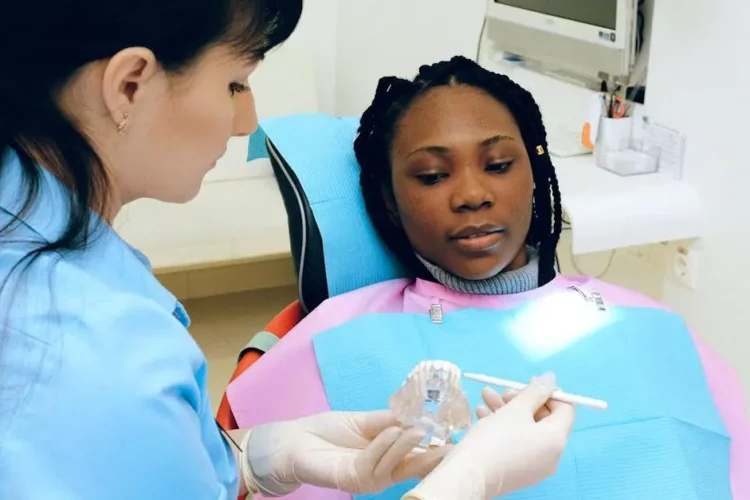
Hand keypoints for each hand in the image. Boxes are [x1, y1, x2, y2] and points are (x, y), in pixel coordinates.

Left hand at [244, 410, 450, 495]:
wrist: (294, 441)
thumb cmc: (327, 432)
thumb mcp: (365, 421)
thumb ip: (390, 420)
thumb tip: (419, 415)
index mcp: (388, 457)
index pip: (418, 454)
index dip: (436, 444)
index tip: (456, 433)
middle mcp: (383, 472)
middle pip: (414, 466)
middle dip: (433, 454)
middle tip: (453, 442)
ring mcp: (370, 479)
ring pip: (397, 463)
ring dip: (409, 445)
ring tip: (421, 428)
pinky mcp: (354, 480)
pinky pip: (374, 462)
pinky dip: (384, 446)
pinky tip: (393, 431)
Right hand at [404, 373, 575, 499]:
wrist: (469, 476)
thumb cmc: (495, 439)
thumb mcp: (516, 409)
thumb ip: (536, 391)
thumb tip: (551, 379)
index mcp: (556, 440)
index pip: (566, 409)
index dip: (548, 392)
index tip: (527, 382)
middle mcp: (551, 456)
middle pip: (543, 419)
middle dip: (522, 400)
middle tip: (502, 391)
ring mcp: (535, 467)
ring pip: (526, 430)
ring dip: (507, 410)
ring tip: (484, 397)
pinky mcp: (518, 472)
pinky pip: (517, 444)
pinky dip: (503, 428)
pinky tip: (482, 415)